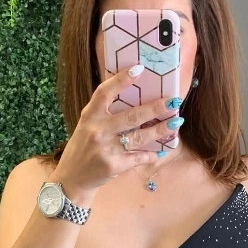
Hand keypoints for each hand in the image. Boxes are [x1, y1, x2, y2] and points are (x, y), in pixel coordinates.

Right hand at [55, 65, 180, 195]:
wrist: (72, 178)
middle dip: (155, 108)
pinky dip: (150, 154)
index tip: (139, 69)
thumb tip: (133, 97)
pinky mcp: (113, 166)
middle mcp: (97, 131)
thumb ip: (104, 112)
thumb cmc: (82, 148)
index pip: (104, 93)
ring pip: (139, 137)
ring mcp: (106, 150)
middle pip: (131, 116)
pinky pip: (137, 157)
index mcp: (90, 116)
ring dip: (160, 130)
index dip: (121, 80)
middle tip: (173, 101)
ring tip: (175, 123)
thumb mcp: (87, 125)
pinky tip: (161, 150)